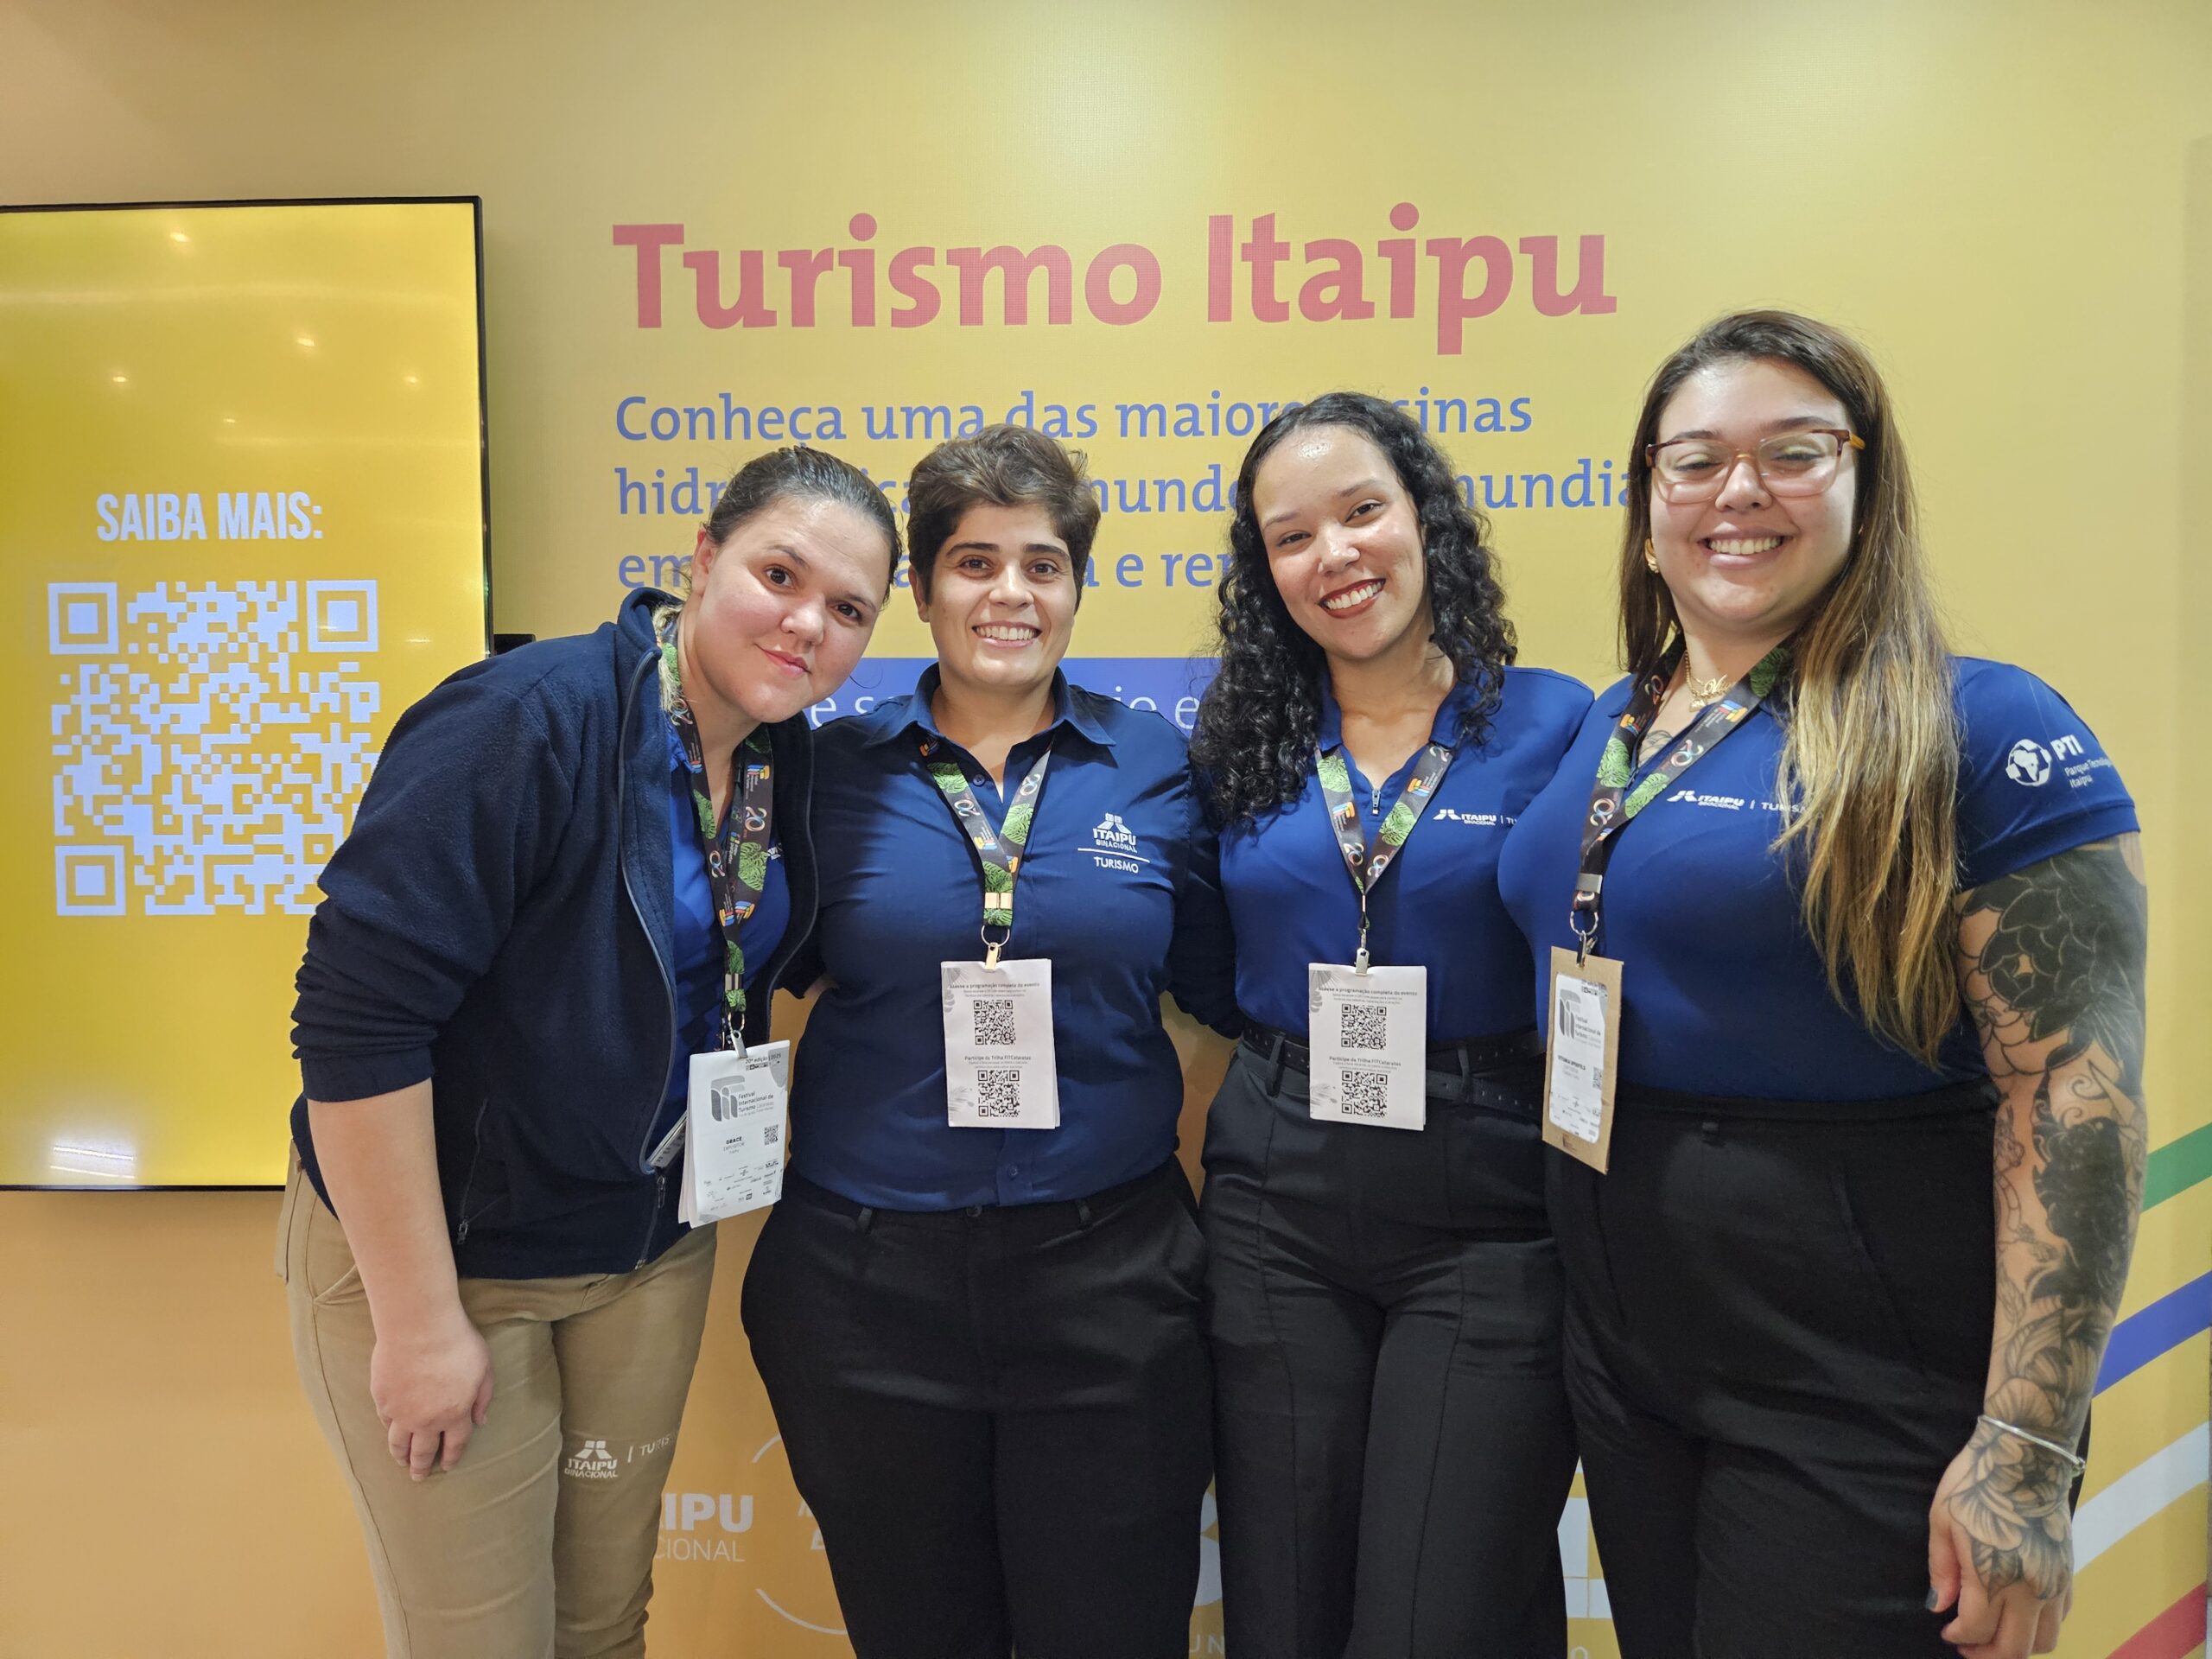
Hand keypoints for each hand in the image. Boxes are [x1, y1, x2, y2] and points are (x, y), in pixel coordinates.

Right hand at [368, 1308, 494, 1480]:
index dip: (452, 1457)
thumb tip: (481, 1421)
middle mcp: (427, 1420)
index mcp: (455, 1414)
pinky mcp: (382, 1399)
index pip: (455, 1444)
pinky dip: (389, 1430)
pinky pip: (386, 1422)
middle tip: (419, 1476)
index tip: (448, 1465)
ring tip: (402, 1462)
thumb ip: (483, 1397)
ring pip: (399, 1443)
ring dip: (401, 1456)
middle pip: (423, 1452)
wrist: (419, 1326)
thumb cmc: (457, 1343)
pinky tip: (391, 1432)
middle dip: (422, 1467)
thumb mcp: (484, 1369)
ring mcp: (401, 1412)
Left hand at [1928, 1420, 2075, 1657]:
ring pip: (2046, 1642)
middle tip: (1966, 1645)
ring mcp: (2055, 1583)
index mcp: (1994, 1575)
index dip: (1958, 1637)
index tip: (1946, 1631)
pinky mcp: (2069, 1574)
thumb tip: (1939, 1607)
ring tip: (1993, 1634)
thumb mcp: (1942, 1520)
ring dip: (2017, 1647)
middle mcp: (2030, 1588)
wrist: (2026, 1455)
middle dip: (1987, 1654)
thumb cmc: (1976, 1482)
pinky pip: (2061, 1619)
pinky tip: (2018, 1615)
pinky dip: (2040, 1628)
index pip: (1978, 1630)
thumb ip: (1942, 1570)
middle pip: (2015, 1649)